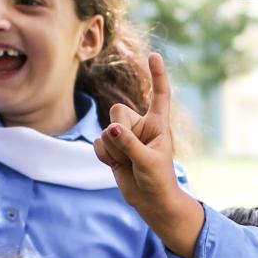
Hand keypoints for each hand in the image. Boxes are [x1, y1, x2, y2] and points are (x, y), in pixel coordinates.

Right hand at [93, 52, 203, 256]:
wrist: (150, 201)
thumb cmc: (158, 181)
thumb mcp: (147, 162)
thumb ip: (129, 144)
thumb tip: (110, 129)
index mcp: (157, 124)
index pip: (159, 95)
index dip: (157, 75)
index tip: (154, 56)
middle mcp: (140, 126)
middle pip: (118, 111)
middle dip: (120, 132)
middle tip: (132, 152)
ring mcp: (125, 136)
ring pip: (105, 129)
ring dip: (113, 149)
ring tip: (127, 163)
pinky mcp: (112, 148)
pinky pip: (98, 143)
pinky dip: (104, 156)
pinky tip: (116, 165)